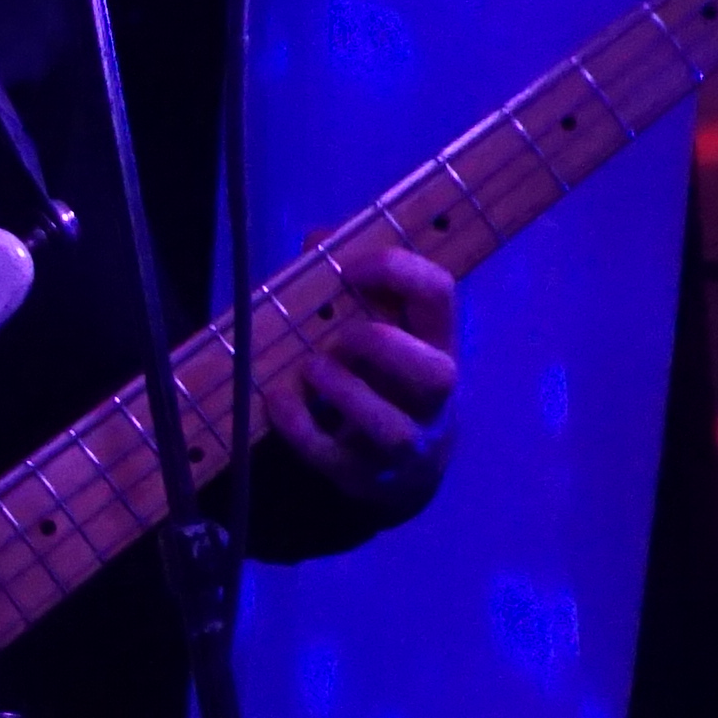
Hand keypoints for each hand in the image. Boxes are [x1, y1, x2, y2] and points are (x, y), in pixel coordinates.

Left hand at [272, 242, 458, 498]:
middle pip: (435, 375)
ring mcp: (404, 445)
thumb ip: (349, 282)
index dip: (399, 273)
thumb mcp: (381, 326)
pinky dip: (301, 429)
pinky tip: (277, 401)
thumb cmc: (383, 376)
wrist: (402, 468)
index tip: (351, 269)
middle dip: (382, 348)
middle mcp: (432, 398)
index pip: (440, 295)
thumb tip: (318, 239)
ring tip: (312, 369)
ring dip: (347, 394)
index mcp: (437, 342)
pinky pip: (335, 459)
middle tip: (340, 336)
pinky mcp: (365, 478)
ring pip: (392, 429)